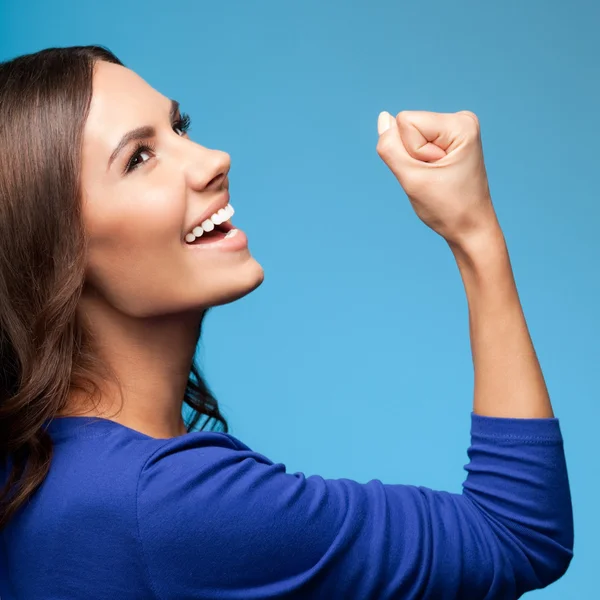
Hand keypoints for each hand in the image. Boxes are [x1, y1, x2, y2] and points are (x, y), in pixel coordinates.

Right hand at [376, 110, 499, 246]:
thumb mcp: (412, 179)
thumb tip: (383, 117)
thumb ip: (390, 148)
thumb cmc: (447, 208)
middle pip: (407, 126)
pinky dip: (420, 164)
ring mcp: (456, 129)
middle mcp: (461, 120)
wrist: (470, 229)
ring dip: (416, 162)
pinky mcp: (450, 140)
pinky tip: (437, 176)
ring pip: (409, 136)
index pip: (406, 122)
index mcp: (460, 124)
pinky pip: (416, 143)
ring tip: (437, 178)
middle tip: (434, 177)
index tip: (432, 172)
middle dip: (413, 156)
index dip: (410, 153)